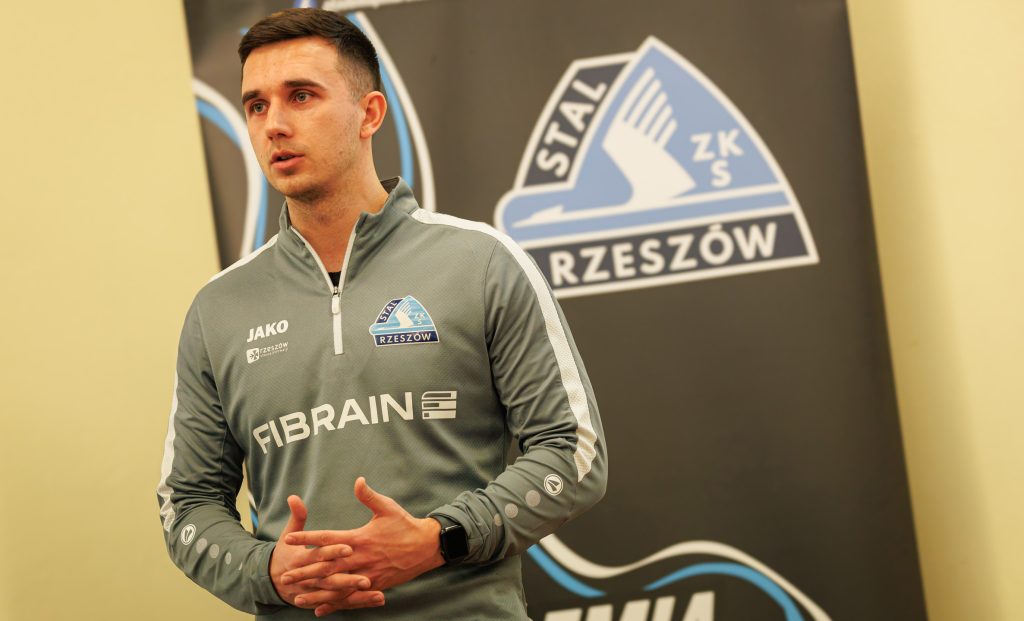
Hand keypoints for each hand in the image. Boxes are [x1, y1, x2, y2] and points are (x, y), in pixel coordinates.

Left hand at [282, 477, 444, 615]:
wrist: (426, 547)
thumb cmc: (405, 525)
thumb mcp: (388, 507)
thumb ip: (369, 496)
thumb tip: (357, 480)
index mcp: (360, 538)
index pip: (328, 539)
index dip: (308, 538)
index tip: (290, 540)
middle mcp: (360, 558)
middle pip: (327, 566)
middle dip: (305, 571)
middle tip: (284, 576)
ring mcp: (367, 573)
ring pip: (337, 585)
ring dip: (316, 591)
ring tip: (296, 595)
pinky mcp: (374, 585)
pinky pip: (351, 596)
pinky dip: (335, 603)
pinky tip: (321, 609)